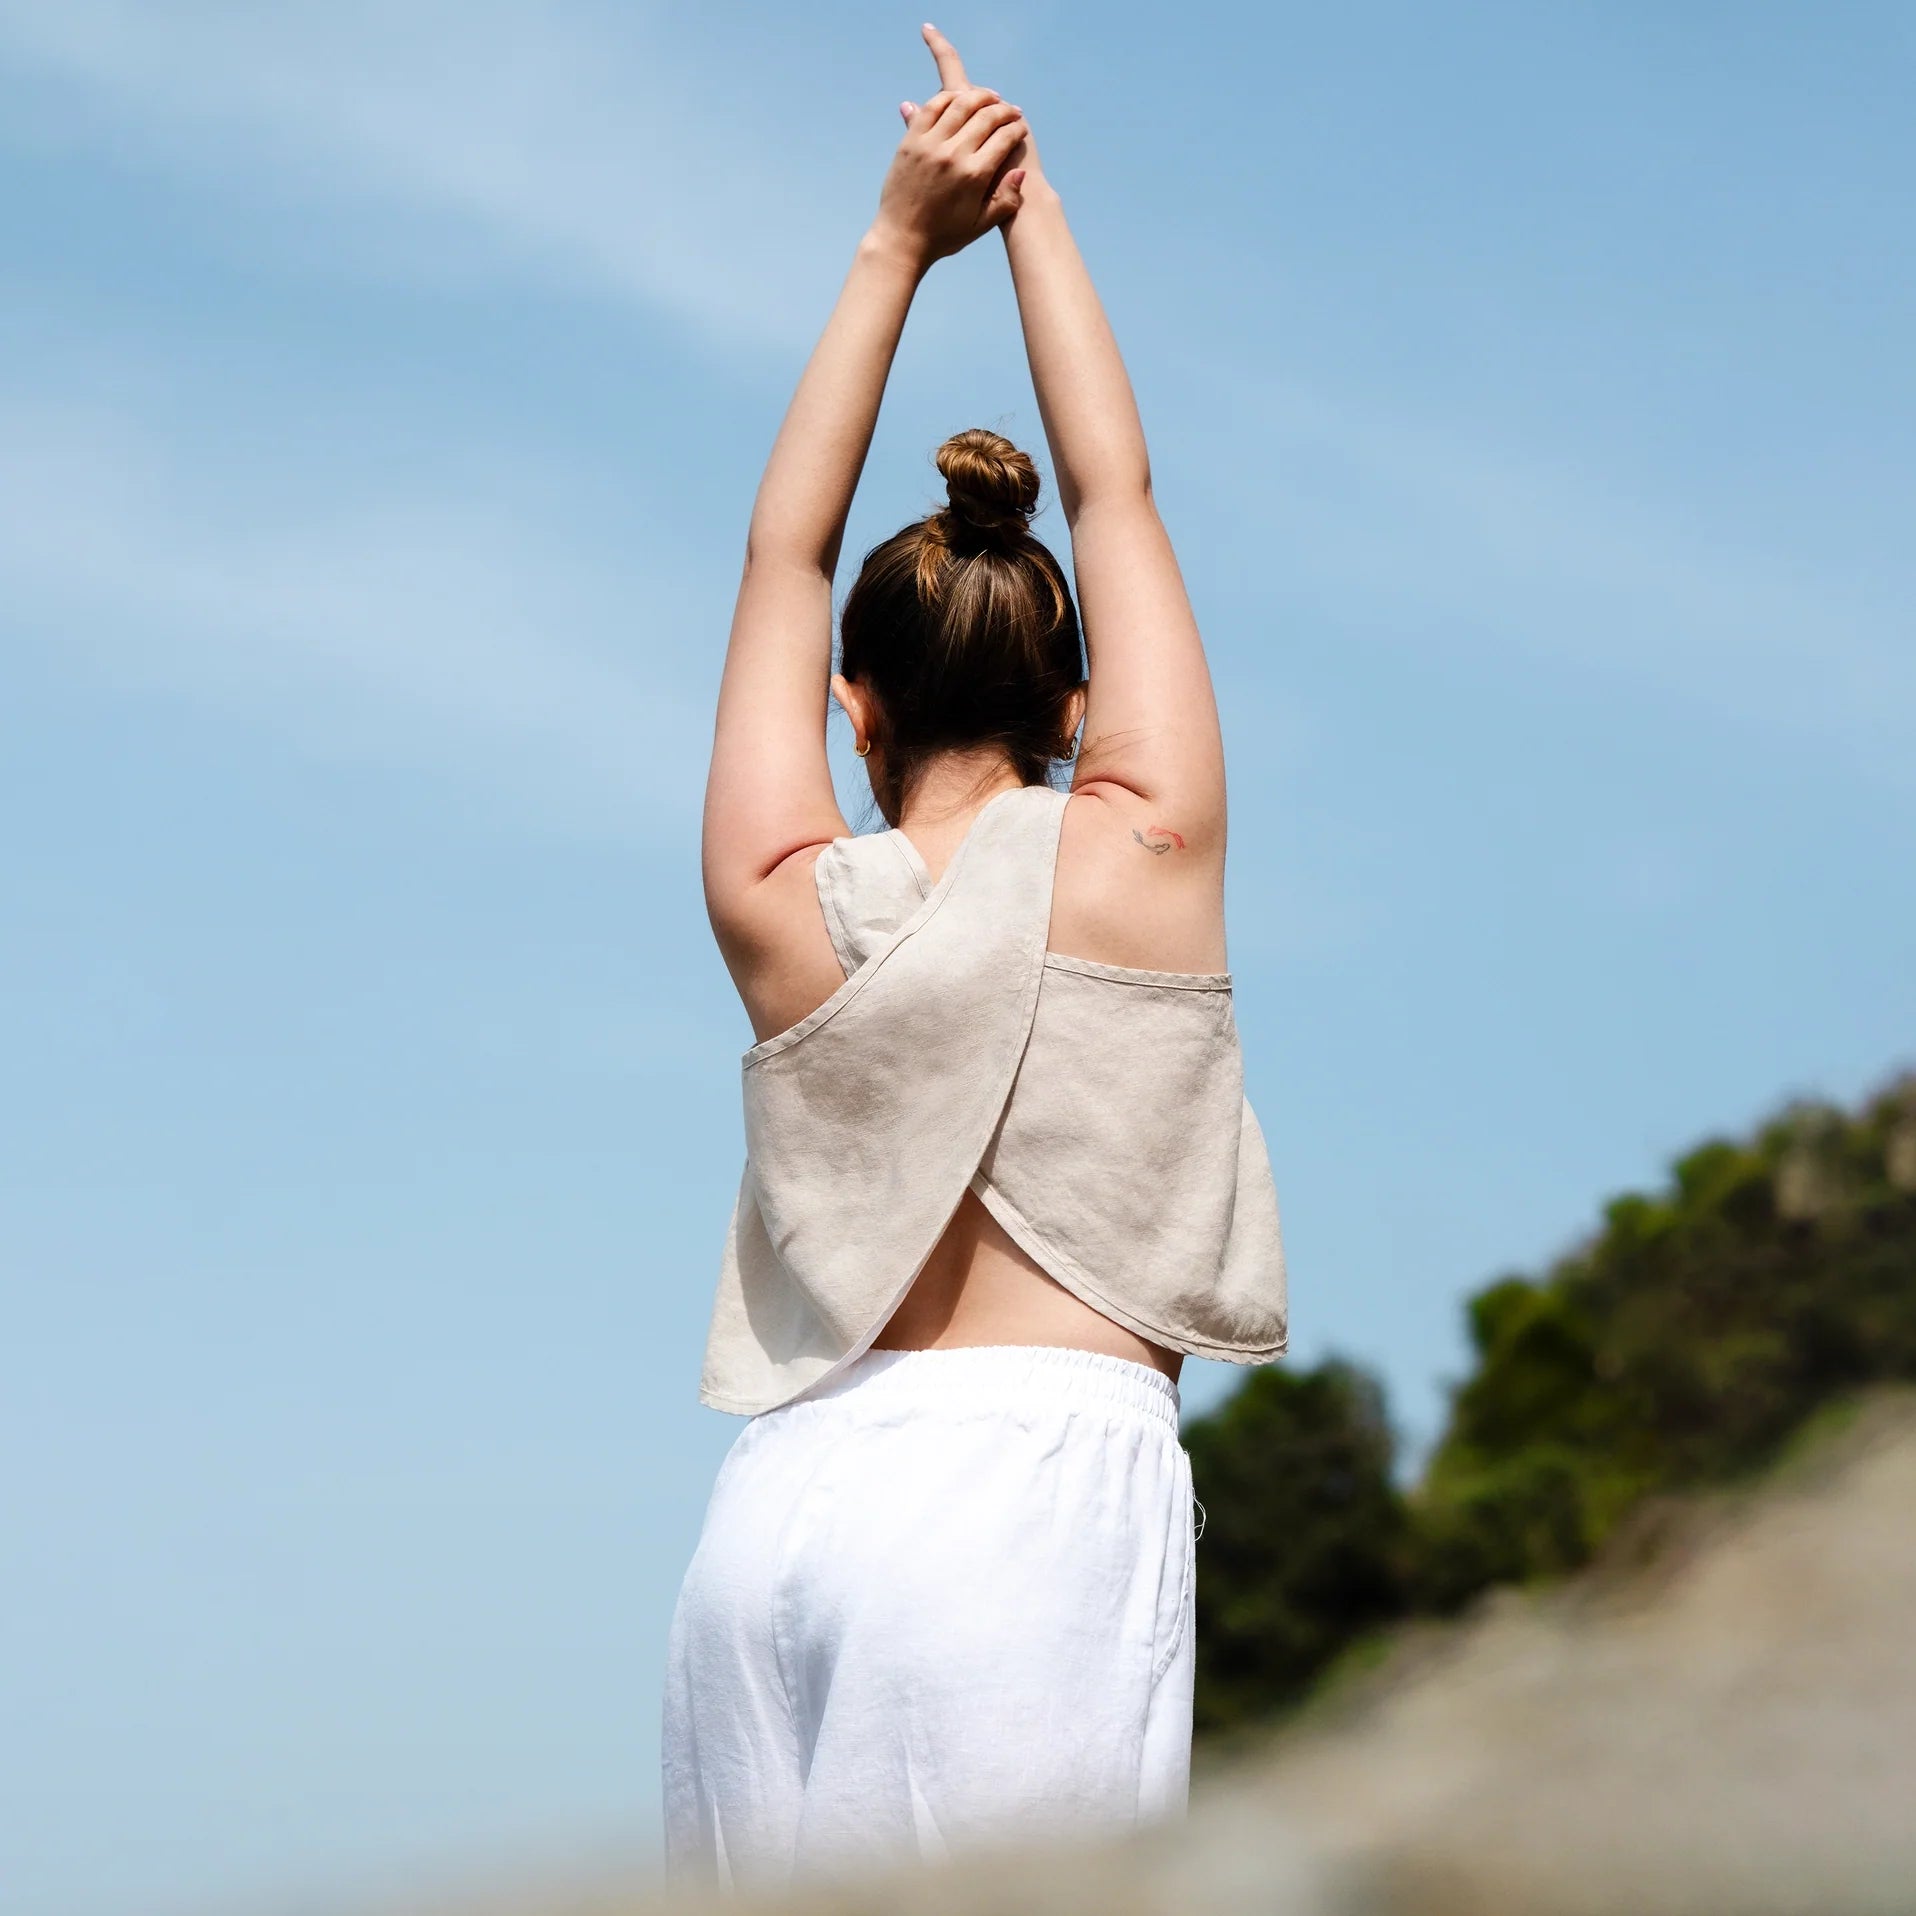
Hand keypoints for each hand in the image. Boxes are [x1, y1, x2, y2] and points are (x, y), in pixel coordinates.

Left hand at [871, 29, 1028, 267]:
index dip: (1016, 129)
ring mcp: (929, 145)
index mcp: (974, 176)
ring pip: (960, 104)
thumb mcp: (980, 225)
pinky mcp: (910, 141)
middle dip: (1003, 110)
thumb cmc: (944, 235)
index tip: (1020, 127)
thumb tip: (1021, 172)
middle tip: (1010, 110)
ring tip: (990, 97)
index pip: (1003, 138)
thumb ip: (1006, 200)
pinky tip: (959, 98)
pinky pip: (932, 108)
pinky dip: (948, 98)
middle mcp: (953, 155)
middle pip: (985, 116)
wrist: (902, 239)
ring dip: (979, 96)